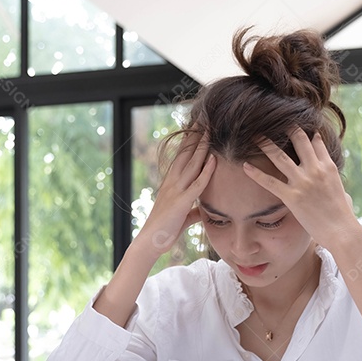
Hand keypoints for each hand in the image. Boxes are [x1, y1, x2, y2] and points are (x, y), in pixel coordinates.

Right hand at [136, 135, 216, 254]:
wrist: (149, 244)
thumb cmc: (164, 231)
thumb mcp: (183, 216)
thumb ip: (195, 209)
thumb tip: (205, 208)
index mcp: (172, 183)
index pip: (183, 157)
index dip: (191, 141)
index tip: (199, 126)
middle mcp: (172, 182)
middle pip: (186, 154)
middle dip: (196, 135)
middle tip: (204, 117)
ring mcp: (175, 191)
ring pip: (191, 164)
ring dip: (202, 146)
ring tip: (210, 128)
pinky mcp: (180, 203)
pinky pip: (196, 184)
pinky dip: (206, 171)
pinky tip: (213, 159)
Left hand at [242, 128, 360, 249]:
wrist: (342, 231)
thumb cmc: (343, 215)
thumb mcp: (342, 191)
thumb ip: (334, 182)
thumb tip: (333, 182)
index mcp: (328, 167)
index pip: (315, 141)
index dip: (305, 131)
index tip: (295, 124)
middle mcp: (315, 170)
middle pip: (299, 140)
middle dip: (287, 128)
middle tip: (274, 120)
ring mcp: (302, 182)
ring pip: (280, 157)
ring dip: (266, 144)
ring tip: (255, 135)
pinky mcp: (292, 196)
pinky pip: (269, 182)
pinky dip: (255, 173)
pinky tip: (245, 166)